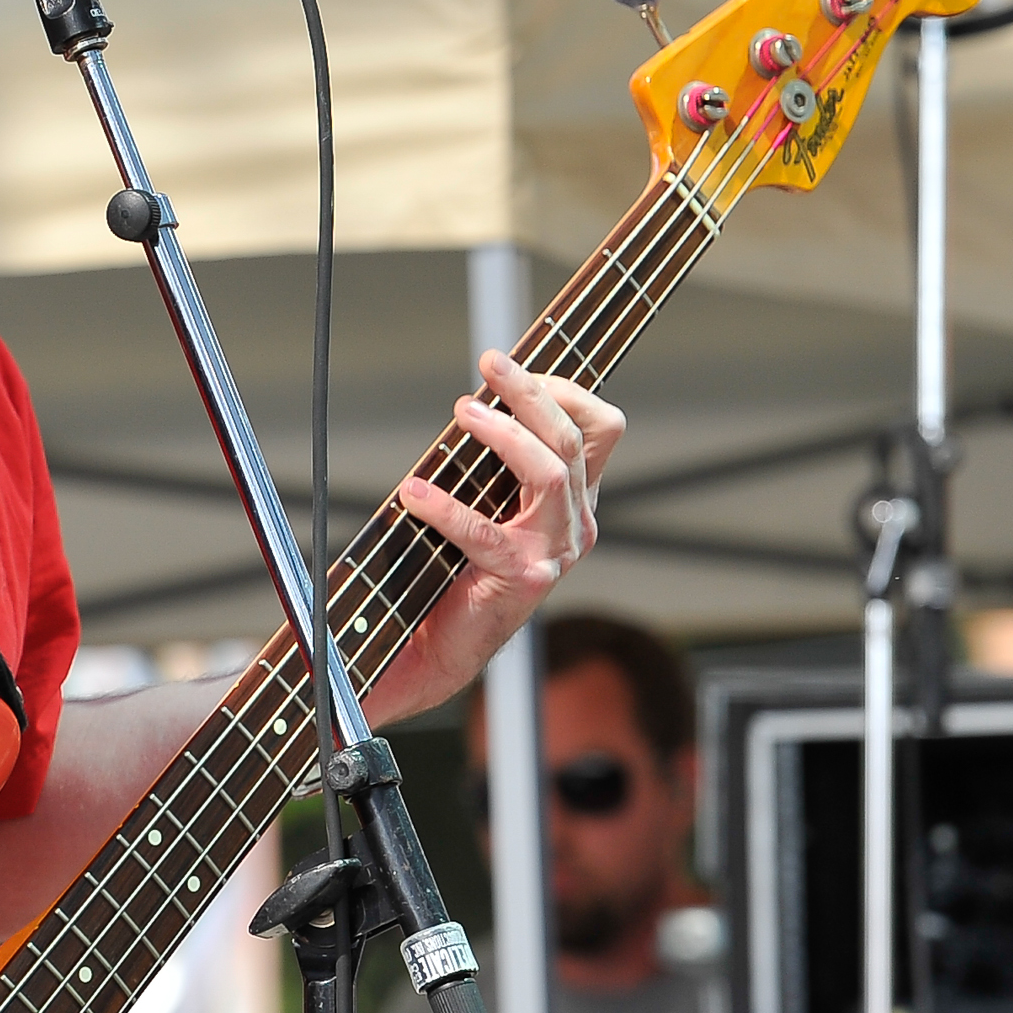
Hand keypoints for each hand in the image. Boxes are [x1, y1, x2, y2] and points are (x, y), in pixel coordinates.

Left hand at [367, 349, 623, 724]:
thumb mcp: (484, 503)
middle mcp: (575, 524)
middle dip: (530, 393)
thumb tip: (471, 400)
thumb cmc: (452, 569)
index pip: (601, 429)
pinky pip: (484, 531)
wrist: (437, 650)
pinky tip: (411, 493)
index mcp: (574, 501)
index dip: (565, 390)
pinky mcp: (522, 580)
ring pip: (548, 472)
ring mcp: (555, 553)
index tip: (515, 366)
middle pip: (573, 439)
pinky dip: (444, 507)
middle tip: (488, 363)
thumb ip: (490, 462)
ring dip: (503, 434)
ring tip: (461, 412)